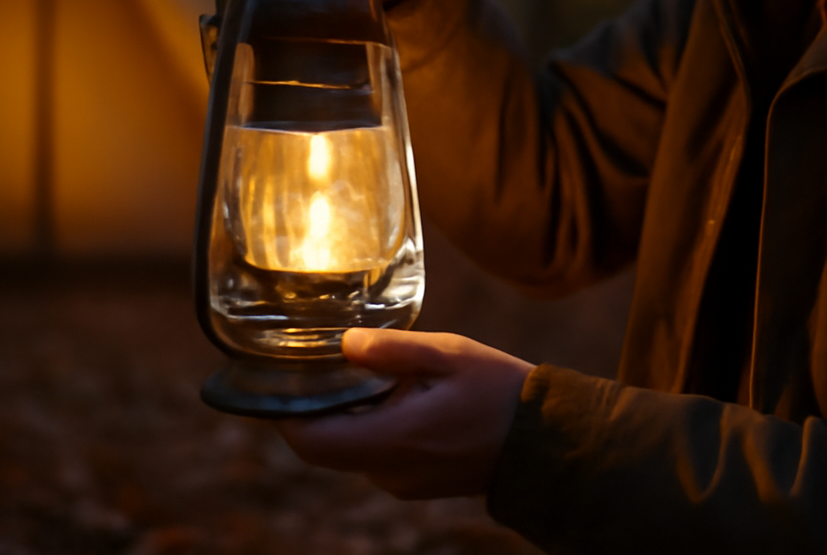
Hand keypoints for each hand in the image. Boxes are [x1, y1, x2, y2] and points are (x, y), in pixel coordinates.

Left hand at [277, 329, 533, 499]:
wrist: (546, 442)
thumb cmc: (499, 392)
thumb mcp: (448, 354)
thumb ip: (392, 349)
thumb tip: (344, 344)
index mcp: (392, 439)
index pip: (309, 441)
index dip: (284, 412)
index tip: (281, 376)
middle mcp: (388, 470)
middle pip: (324, 445)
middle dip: (318, 405)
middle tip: (320, 360)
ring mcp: (402, 481)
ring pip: (351, 449)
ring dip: (350, 414)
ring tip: (367, 371)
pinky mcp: (415, 482)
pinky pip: (376, 455)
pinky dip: (374, 426)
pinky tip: (397, 394)